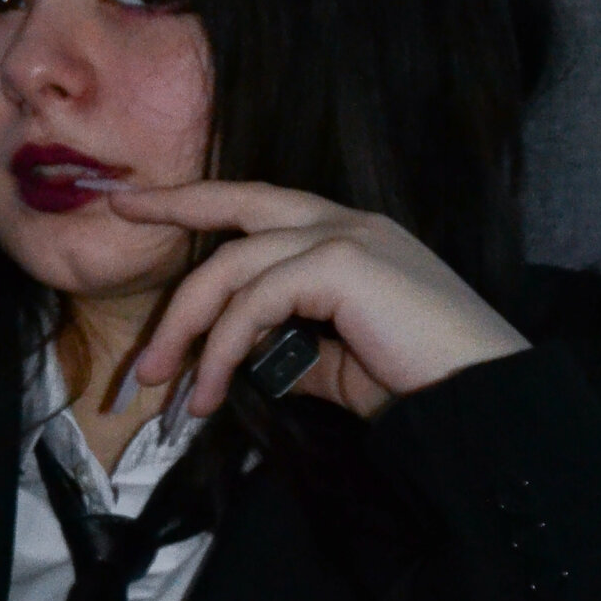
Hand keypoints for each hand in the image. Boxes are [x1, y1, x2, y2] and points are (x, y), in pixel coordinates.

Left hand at [110, 179, 527, 417]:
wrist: (480, 400)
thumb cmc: (421, 387)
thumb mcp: (341, 366)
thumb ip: (293, 351)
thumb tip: (245, 363)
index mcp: (351, 237)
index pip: (261, 207)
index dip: (199, 200)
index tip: (138, 204)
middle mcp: (348, 223)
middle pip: (238, 208)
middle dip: (174, 212)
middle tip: (119, 226)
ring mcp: (348, 237)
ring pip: (235, 266)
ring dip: (188, 328)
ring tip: (163, 386)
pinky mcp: (344, 264)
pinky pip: (254, 302)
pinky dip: (221, 348)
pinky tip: (211, 392)